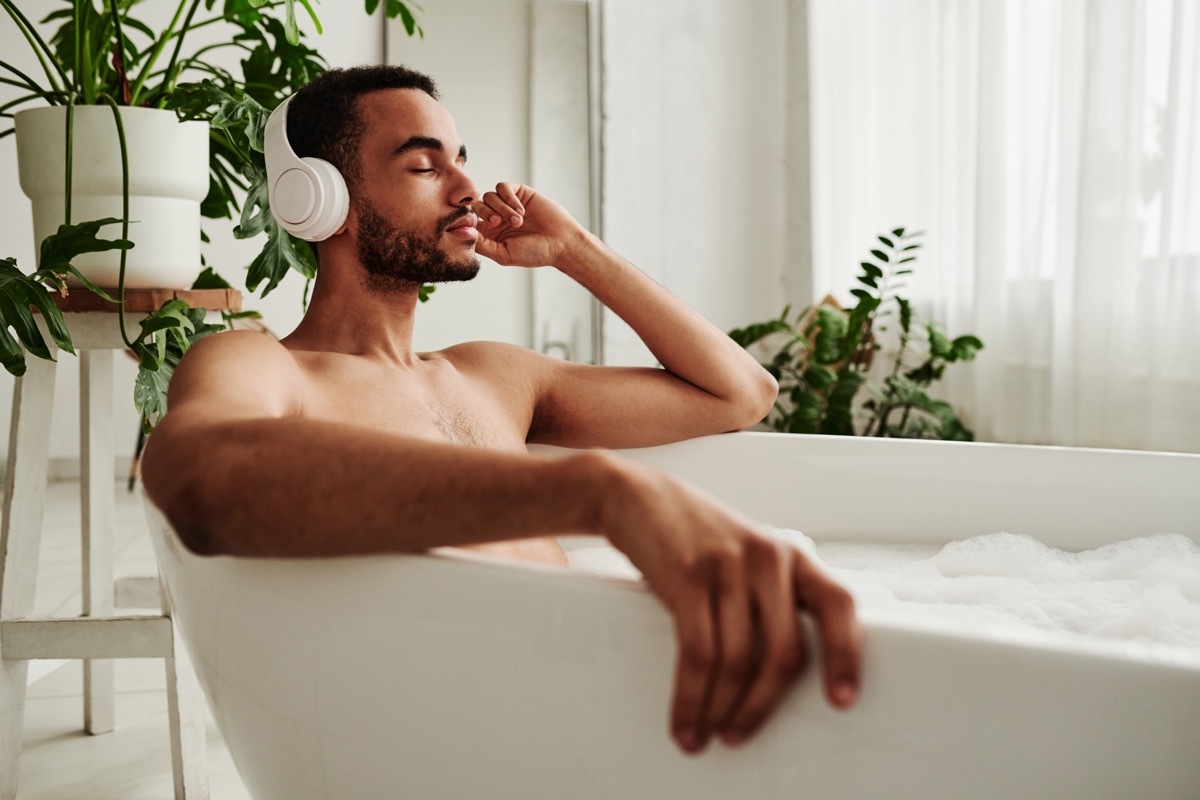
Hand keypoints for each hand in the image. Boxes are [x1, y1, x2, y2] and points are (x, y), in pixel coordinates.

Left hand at [471, 183, 587, 267]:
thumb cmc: (534, 253)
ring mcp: (507, 204)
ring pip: (489, 196)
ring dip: (502, 208)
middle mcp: (496, 217)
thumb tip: (462, 231)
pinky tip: (521, 210)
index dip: (468, 220)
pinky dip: (509, 198)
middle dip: (485, 213)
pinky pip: (503, 187)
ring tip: (518, 221)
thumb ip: (481, 244)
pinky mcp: (519, 192)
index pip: (469, 221)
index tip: (475, 225)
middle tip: (498, 222)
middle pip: (476, 205)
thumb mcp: (503, 254)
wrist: (560, 242)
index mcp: (489, 233)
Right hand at [598, 456, 860, 754]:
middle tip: (742, 733)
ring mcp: (728, 565)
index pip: (838, 604)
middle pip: (784, 651)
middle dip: (763, 705)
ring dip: (721, 709)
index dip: (846, 655)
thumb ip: (773, 597)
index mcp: (792, 556)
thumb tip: (784, 670)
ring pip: (738, 660)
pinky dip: (690, 696)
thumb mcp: (748, 556)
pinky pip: (698, 652)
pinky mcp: (688, 576)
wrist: (638, 497)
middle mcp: (768, 557)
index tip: (841, 700)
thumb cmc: (697, 534)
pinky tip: (685, 716)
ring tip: (707, 733)